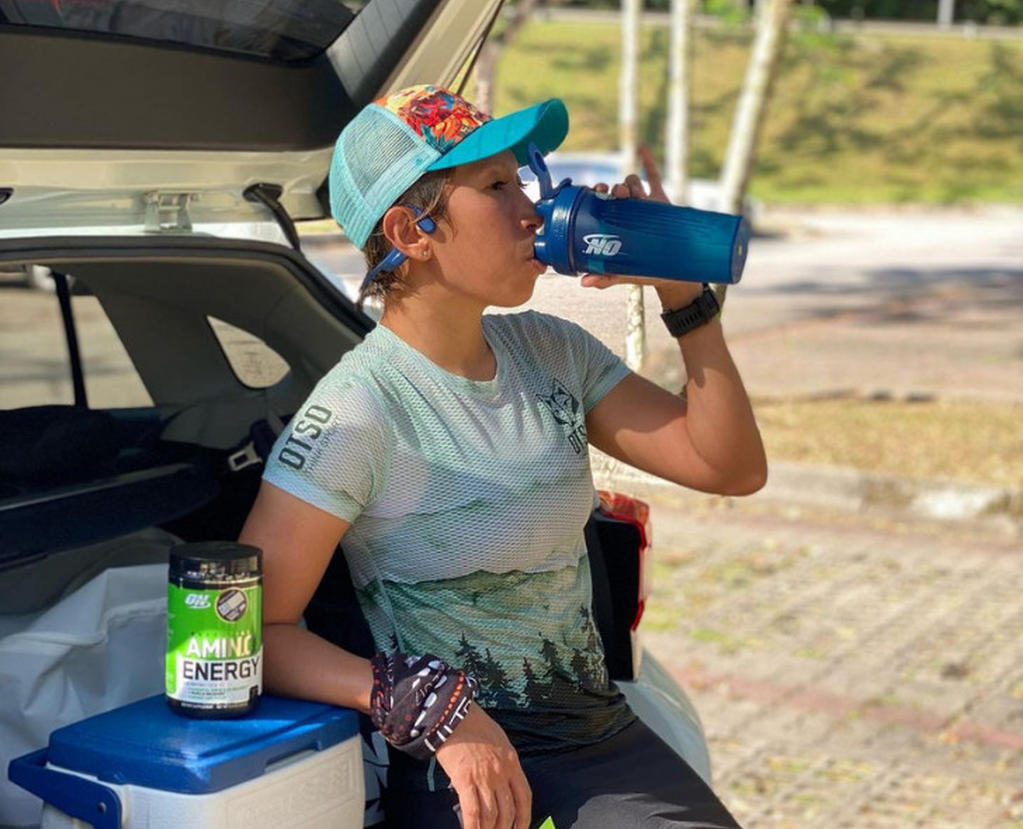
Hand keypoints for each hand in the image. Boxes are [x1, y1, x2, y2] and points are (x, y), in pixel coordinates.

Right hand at [434, 704, 531, 828]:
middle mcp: (501, 773)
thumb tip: (502, 781)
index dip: (524, 817)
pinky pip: (472, 811)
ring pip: (491, 815)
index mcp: (512, 762)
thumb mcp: (499, 741)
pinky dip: (472, 826)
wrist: (454, 715)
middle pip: (507, 810)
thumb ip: (504, 762)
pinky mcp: (464, 780)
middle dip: (504, 828)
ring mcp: (484, 778)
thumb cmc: (475, 724)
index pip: (524, 797)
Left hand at [583, 146, 700, 303]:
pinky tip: (640, 148)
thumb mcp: (623, 273)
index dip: (596, 194)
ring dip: (629, 182)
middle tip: (613, 192)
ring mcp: (644, 203)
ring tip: (630, 192)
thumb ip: (605, 277)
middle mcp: (627, 210)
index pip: (601, 202)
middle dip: (614, 187)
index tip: (594, 193)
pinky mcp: (661, 200)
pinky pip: (653, 176)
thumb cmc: (643, 271)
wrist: (672, 272)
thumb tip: (584, 283)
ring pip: (633, 182)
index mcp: (614, 222)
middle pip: (616, 189)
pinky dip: (647, 161)